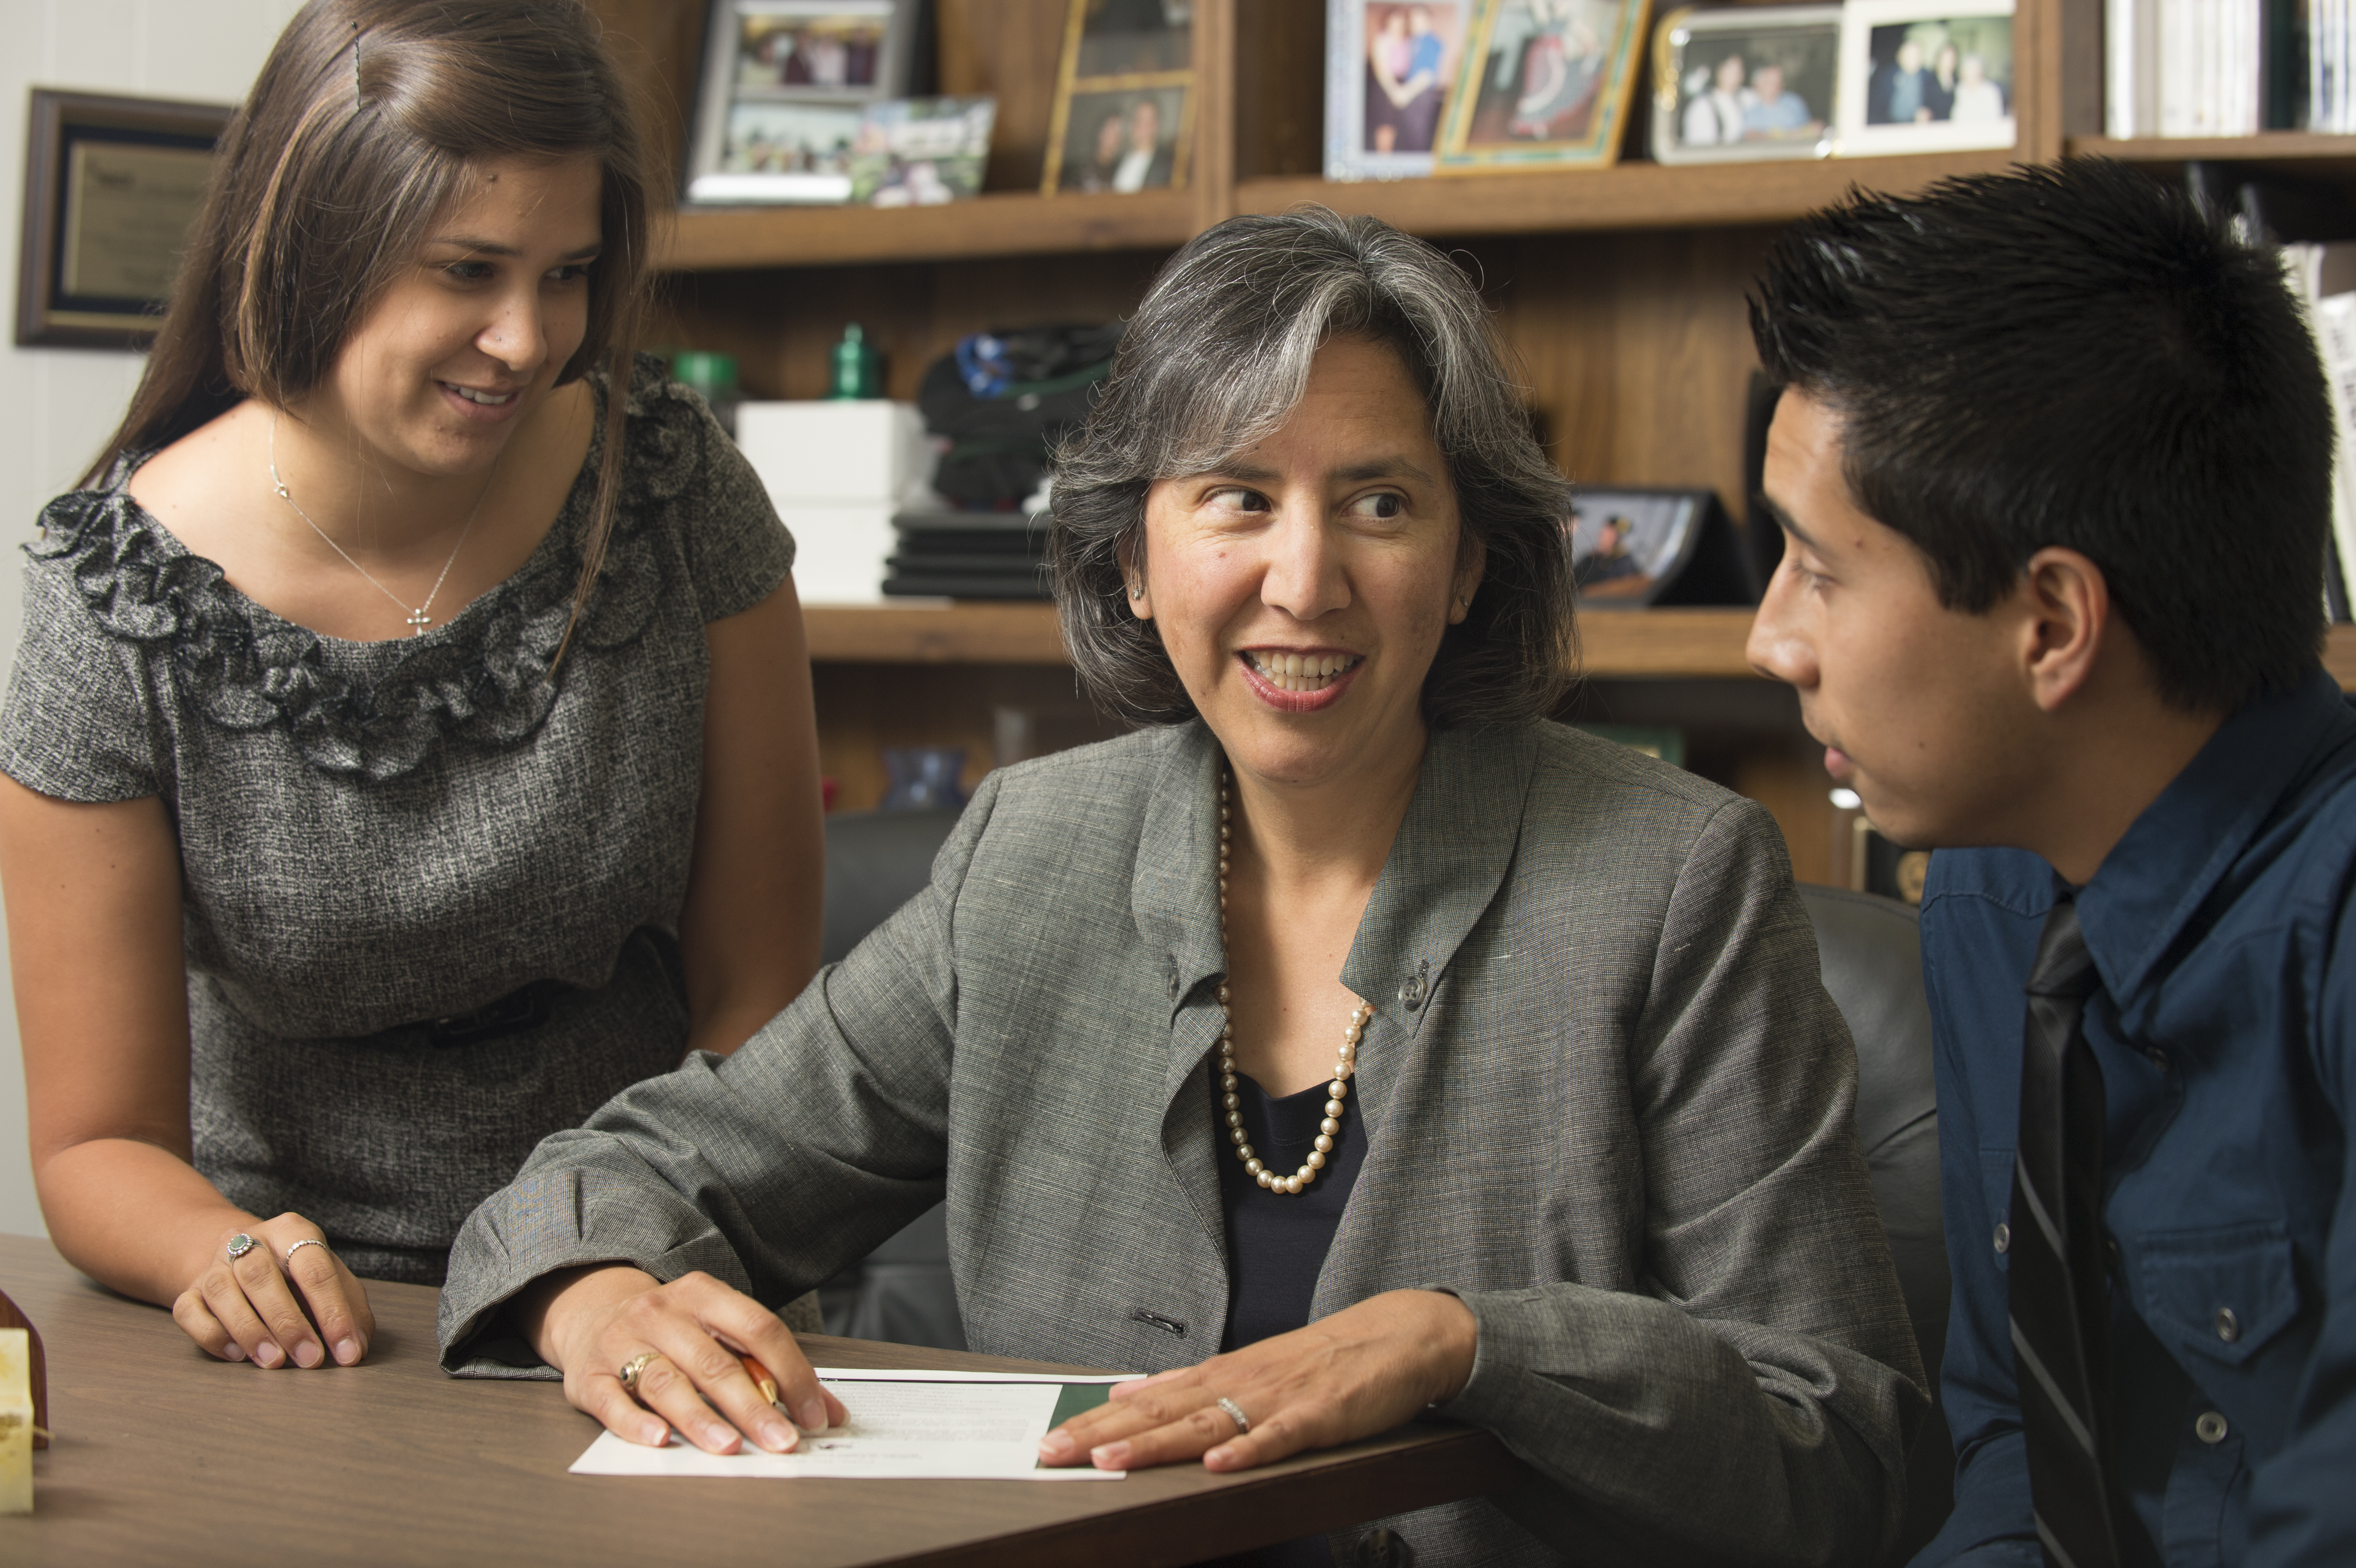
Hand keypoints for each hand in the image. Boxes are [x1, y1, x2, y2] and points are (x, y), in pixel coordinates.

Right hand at [170, 1213, 373, 1369]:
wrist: (243, 1257)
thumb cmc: (300, 1275)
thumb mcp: (333, 1280)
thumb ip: (350, 1309)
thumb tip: (355, 1348)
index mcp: (291, 1230)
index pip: (314, 1267)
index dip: (333, 1311)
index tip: (347, 1351)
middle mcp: (248, 1241)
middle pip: (261, 1276)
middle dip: (288, 1323)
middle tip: (310, 1360)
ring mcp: (213, 1264)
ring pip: (222, 1292)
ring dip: (250, 1331)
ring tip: (274, 1362)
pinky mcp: (188, 1290)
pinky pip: (189, 1311)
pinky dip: (212, 1335)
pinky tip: (237, 1356)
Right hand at [529, 1265, 848, 1455]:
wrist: (590, 1311)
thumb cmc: (671, 1329)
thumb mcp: (718, 1330)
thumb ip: (770, 1367)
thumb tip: (827, 1411)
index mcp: (703, 1295)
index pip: (758, 1329)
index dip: (791, 1372)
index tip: (814, 1415)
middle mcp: (662, 1313)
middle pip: (714, 1362)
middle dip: (752, 1406)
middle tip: (781, 1441)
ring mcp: (622, 1343)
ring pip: (667, 1382)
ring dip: (700, 1418)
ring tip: (728, 1446)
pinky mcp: (588, 1376)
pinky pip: (613, 1401)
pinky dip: (636, 1423)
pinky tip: (660, 1440)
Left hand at [1036, 1289, 1477, 1473]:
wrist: (1398, 1335)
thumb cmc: (1320, 1360)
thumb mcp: (1245, 1368)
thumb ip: (1186, 1384)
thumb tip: (1123, 1391)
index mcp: (1219, 1375)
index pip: (1144, 1402)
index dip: (1093, 1421)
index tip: (1046, 1440)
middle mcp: (1238, 1383)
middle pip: (1160, 1413)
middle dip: (1102, 1434)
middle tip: (1051, 1453)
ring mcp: (1277, 1399)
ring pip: (1206, 1425)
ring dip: (1156, 1444)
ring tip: (1109, 1461)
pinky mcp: (1319, 1416)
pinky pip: (1278, 1438)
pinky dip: (1248, 1451)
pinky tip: (1218, 1465)